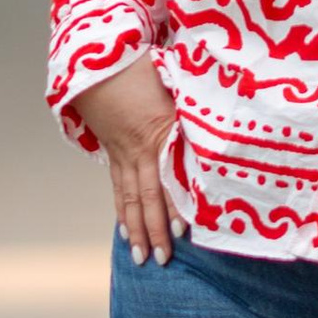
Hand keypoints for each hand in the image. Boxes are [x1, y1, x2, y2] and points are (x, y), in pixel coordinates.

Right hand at [73, 57, 184, 264]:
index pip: (170, 175)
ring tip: (141, 258)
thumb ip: (194, 106)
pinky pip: (118, 187)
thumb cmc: (140, 65)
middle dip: (155, 229)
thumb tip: (221, 123)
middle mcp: (140, 148)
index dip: (175, 203)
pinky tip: (125, 232)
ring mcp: (123, 153)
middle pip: (148, 195)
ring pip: (130, 198)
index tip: (183, 230)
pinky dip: (122, 211)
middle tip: (164, 259)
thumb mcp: (174, 80)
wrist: (97, 58)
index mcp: (159, 130)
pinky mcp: (113, 152)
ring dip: (136, 229)